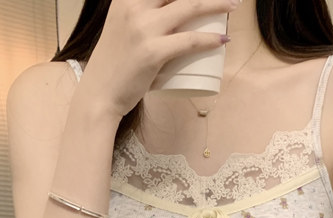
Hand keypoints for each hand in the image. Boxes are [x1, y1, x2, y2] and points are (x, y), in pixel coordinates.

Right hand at [83, 0, 238, 118]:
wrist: (100, 94)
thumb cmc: (115, 66)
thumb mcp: (122, 28)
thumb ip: (141, 17)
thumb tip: (171, 18)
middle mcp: (134, 7)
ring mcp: (143, 29)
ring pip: (190, 6)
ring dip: (217, 4)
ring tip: (232, 7)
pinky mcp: (153, 52)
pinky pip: (189, 41)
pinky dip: (210, 40)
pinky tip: (222, 40)